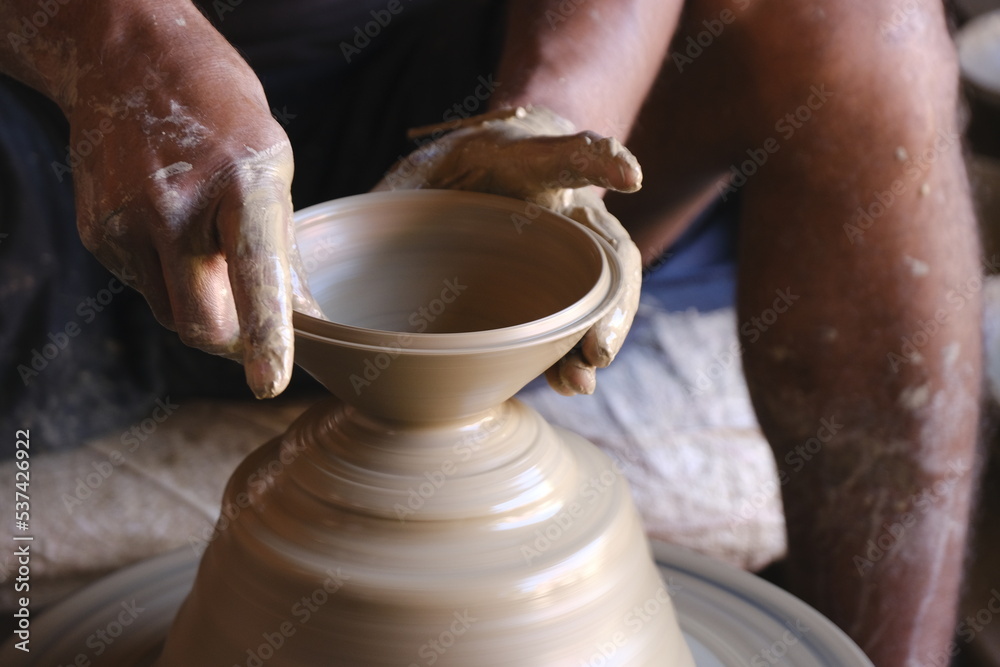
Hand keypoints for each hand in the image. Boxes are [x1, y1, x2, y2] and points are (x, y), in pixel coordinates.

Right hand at [66, 10, 319, 397]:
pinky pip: (144, 288)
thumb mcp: (273, 169)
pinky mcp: (99, 235)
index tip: (269, 383)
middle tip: (251, 334)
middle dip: (230, 342)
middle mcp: (176, 208)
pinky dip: (168, 279)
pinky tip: (172, 230)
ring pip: (173, 313)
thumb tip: (307, 323)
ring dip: (199, 304)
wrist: (130, 63)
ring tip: (206, 244)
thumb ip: (282, 250)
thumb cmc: (223, 122)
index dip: (265, 334)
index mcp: (239, 185)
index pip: (255, 272)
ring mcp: (128, 222)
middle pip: (201, 323)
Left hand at [374, 106, 642, 394]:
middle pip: (607, 250)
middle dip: (610, 300)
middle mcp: (565, 208)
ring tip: (581, 378)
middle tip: (598, 347)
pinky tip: (566, 384)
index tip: (629, 175)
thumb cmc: (454, 174)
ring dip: (596, 337)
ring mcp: (571, 250)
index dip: (598, 160)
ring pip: (604, 293)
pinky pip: (575, 321)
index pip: (566, 154)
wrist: (492, 179)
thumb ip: (385, 205)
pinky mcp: (560, 287)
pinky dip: (571, 354)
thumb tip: (310, 260)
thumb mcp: (414, 174)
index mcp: (529, 162)